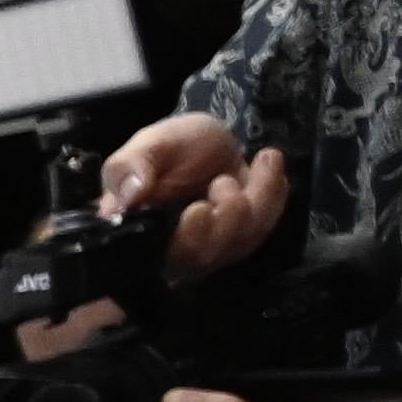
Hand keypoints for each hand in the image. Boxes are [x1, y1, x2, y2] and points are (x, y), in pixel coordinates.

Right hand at [87, 114, 284, 307]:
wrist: (199, 143)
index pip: (150, 258)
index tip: (198, 210)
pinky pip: (260, 229)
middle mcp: (169, 252)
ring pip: (236, 245)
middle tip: (224, 181)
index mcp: (136, 234)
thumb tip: (131, 194)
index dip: (180, 243)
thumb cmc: (166, 147)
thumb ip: (129, 167)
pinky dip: (273, 195)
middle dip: (225, 222)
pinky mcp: (236, 241)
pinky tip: (268, 163)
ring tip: (259, 161)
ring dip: (256, 201)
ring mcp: (206, 250)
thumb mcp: (143, 147)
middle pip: (200, 259)